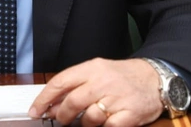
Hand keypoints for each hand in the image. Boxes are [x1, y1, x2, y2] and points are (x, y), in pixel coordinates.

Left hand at [28, 58, 163, 125]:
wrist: (155, 78)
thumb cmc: (122, 77)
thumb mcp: (97, 73)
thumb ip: (75, 87)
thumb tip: (51, 107)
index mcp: (93, 68)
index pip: (61, 82)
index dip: (44, 98)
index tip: (35, 111)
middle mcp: (104, 81)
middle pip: (72, 101)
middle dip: (62, 115)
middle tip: (61, 120)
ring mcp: (118, 98)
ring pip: (89, 117)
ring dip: (84, 123)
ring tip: (88, 120)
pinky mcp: (130, 114)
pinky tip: (105, 123)